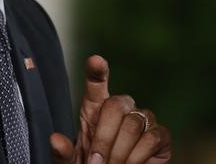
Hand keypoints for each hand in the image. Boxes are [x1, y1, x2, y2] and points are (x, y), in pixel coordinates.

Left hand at [50, 55, 171, 163]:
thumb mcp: (73, 163)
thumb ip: (64, 153)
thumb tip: (55, 140)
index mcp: (94, 108)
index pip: (96, 83)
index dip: (97, 71)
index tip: (96, 61)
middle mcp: (120, 107)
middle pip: (115, 105)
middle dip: (104, 138)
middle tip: (96, 163)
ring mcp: (142, 119)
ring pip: (133, 124)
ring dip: (120, 152)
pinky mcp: (160, 135)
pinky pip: (151, 138)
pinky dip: (138, 157)